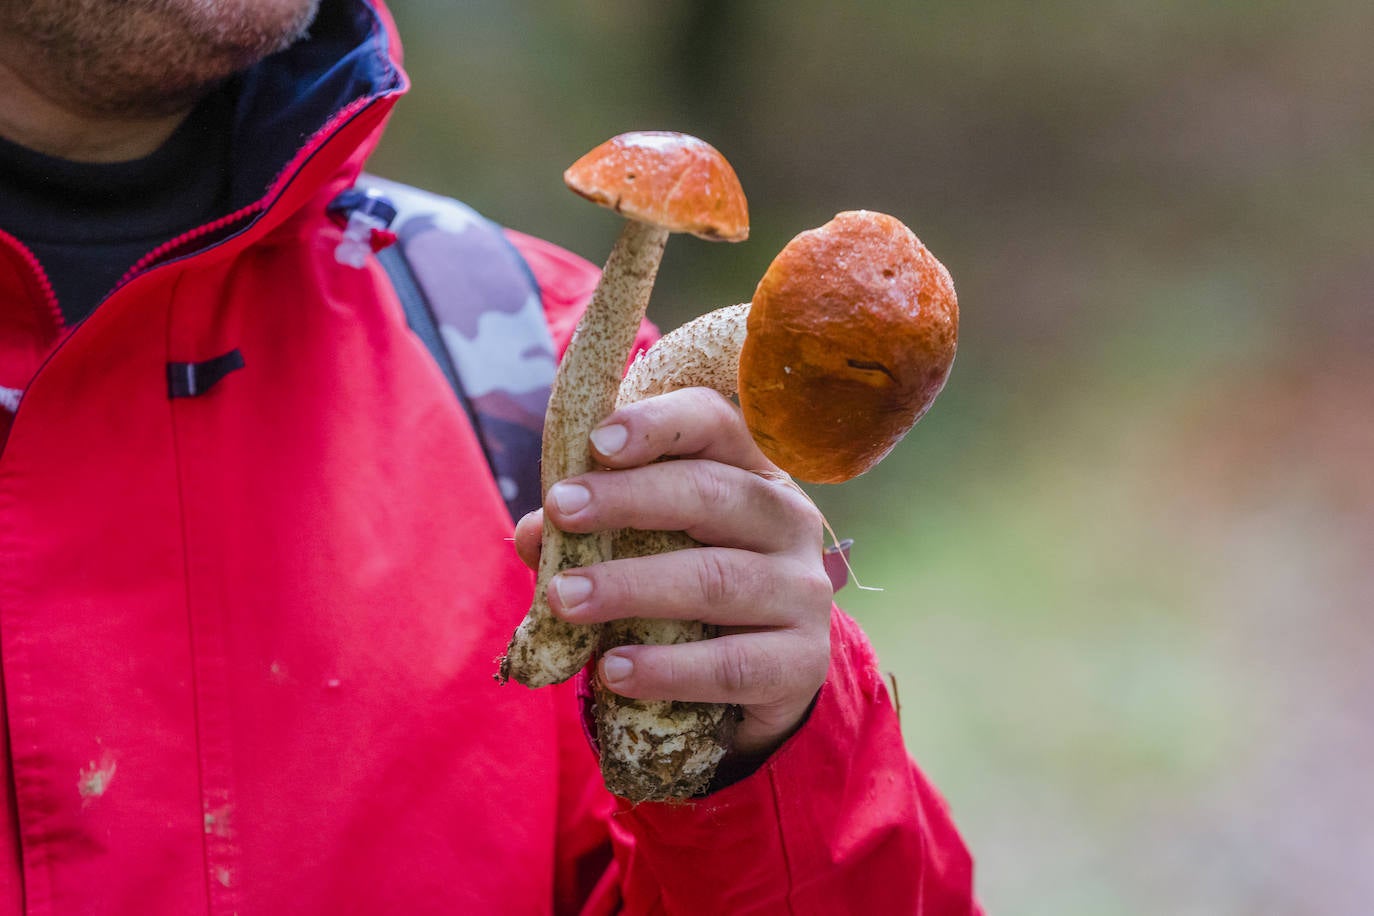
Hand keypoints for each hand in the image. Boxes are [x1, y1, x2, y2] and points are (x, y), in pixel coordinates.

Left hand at [513, 387, 832, 757]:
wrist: (753, 681)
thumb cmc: (688, 595)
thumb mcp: (645, 547)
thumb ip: (592, 532)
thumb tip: (533, 533)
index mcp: (752, 472)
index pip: (715, 424)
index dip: (659, 425)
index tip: (597, 440)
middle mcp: (790, 521)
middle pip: (714, 493)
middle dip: (630, 497)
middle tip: (561, 510)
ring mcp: (804, 591)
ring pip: (717, 579)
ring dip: (632, 586)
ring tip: (565, 598)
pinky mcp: (802, 662)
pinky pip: (730, 665)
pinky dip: (667, 669)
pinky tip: (613, 670)